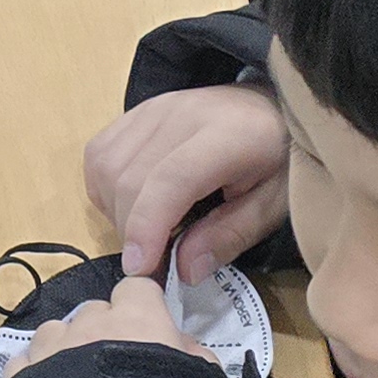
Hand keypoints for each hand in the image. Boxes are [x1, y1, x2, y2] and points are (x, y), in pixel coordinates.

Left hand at [0, 271, 204, 377]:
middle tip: (114, 372)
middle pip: (93, 313)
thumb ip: (194, 357)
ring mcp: (49, 348)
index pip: (136, 288)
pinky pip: (24, 362)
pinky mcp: (18, 377)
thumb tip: (184, 345)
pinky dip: (33, 375)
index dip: (141, 309)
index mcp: (137, 318)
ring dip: (64, 352)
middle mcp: (89, 323)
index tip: (147, 334)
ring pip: (54, 333)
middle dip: (102, 334)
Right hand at [85, 84, 292, 283]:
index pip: (171, 179)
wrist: (271, 107)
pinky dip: (105, 189)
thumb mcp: (273, 206)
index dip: (148, 227)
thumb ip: (230, 236)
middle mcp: (182, 113)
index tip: (141, 270)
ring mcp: (154, 108)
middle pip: (130, 177)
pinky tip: (132, 204)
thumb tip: (184, 270)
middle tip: (155, 263)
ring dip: (115, 212)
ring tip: (148, 232)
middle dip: (132, 232)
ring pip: (107, 167)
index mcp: (228, 135)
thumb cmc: (278, 160)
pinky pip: (99, 153)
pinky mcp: (137, 110)